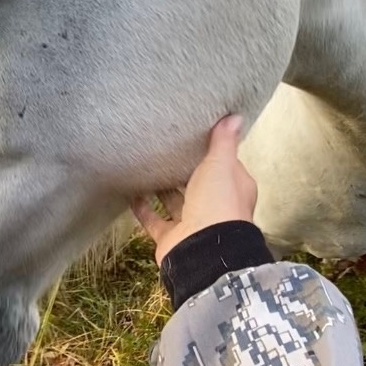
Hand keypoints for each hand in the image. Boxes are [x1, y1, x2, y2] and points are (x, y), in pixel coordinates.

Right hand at [131, 116, 257, 265]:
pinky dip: (143, 209)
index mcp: (234, 188)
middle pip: (199, 184)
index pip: (225, 165)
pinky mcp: (172, 237)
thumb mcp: (221, 164)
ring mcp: (193, 223)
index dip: (214, 153)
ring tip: (146, 167)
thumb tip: (235, 116)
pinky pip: (154, 220)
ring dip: (162, 189)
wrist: (204, 248)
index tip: (198, 138)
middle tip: (166, 150)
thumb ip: (223, 142)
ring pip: (176, 201)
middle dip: (185, 171)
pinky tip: (131, 193)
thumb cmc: (218, 202)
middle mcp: (215, 207)